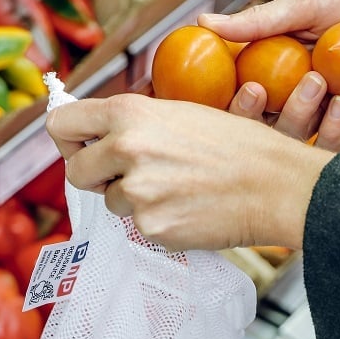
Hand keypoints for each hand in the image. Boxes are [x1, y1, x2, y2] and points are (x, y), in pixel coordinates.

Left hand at [46, 93, 334, 251]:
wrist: (278, 184)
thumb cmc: (238, 144)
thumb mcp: (181, 112)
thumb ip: (134, 122)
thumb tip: (95, 132)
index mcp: (129, 112)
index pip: (60, 124)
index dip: (69, 138)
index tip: (81, 146)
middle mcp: (125, 148)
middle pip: (75, 171)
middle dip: (96, 176)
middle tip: (129, 174)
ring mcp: (137, 191)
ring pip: (111, 201)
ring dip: (134, 198)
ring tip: (179, 186)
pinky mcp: (151, 226)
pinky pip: (139, 225)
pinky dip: (158, 220)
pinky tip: (190, 207)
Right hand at [202, 0, 339, 148]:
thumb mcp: (304, 4)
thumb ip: (255, 22)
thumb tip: (200, 22)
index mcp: (283, 65)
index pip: (245, 93)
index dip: (228, 101)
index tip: (219, 93)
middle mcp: (302, 90)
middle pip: (266, 122)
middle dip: (255, 116)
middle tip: (259, 93)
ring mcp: (332, 107)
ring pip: (300, 134)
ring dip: (300, 115)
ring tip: (317, 83)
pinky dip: (336, 127)